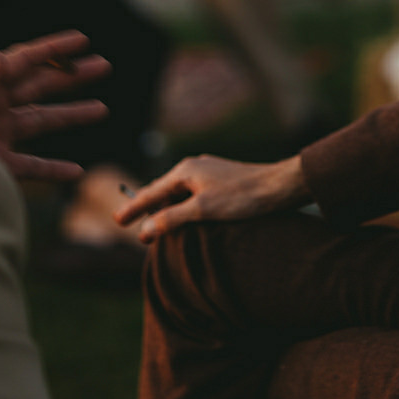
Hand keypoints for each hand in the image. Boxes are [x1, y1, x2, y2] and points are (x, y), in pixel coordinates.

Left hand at [0, 30, 111, 182]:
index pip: (25, 60)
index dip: (54, 48)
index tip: (82, 39)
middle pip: (41, 86)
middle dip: (72, 76)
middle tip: (103, 65)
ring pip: (43, 122)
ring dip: (72, 115)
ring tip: (101, 109)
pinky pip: (32, 165)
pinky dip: (54, 168)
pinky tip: (76, 170)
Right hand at [113, 154, 308, 242]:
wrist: (281, 186)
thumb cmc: (243, 197)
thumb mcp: (203, 211)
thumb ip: (171, 219)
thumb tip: (144, 230)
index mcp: (186, 171)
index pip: (151, 192)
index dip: (132, 208)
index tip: (117, 221)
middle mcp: (195, 168)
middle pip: (163, 191)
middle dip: (147, 209)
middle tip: (130, 227)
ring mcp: (209, 174)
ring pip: (178, 194)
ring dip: (166, 211)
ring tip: (155, 229)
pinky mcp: (221, 182)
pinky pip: (192, 196)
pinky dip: (182, 209)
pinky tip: (185, 222)